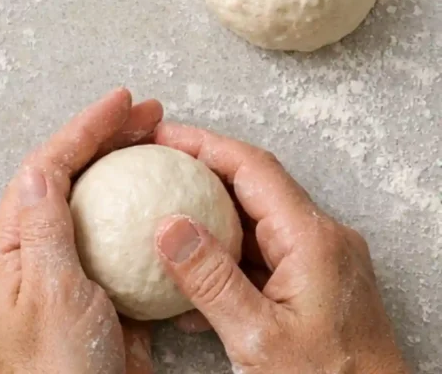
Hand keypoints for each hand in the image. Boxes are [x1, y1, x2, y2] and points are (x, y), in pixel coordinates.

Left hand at [0, 88, 162, 373]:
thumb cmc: (52, 371)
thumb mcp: (48, 295)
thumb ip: (43, 228)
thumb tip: (40, 168)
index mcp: (6, 245)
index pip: (46, 168)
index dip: (85, 130)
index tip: (123, 102)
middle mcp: (28, 251)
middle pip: (68, 177)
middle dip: (107, 139)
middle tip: (150, 114)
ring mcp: (60, 271)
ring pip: (93, 203)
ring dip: (124, 170)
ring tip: (160, 144)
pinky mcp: (89, 292)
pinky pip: (113, 241)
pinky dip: (139, 217)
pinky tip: (167, 206)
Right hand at [152, 122, 408, 373]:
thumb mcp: (258, 338)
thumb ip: (211, 281)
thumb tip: (167, 226)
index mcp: (313, 240)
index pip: (252, 168)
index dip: (203, 144)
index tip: (159, 137)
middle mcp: (322, 241)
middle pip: (254, 185)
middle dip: (201, 170)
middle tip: (152, 166)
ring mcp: (321, 262)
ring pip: (256, 220)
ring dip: (209, 213)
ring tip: (159, 212)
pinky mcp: (315, 285)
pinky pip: (263, 254)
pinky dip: (225, 254)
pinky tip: (191, 274)